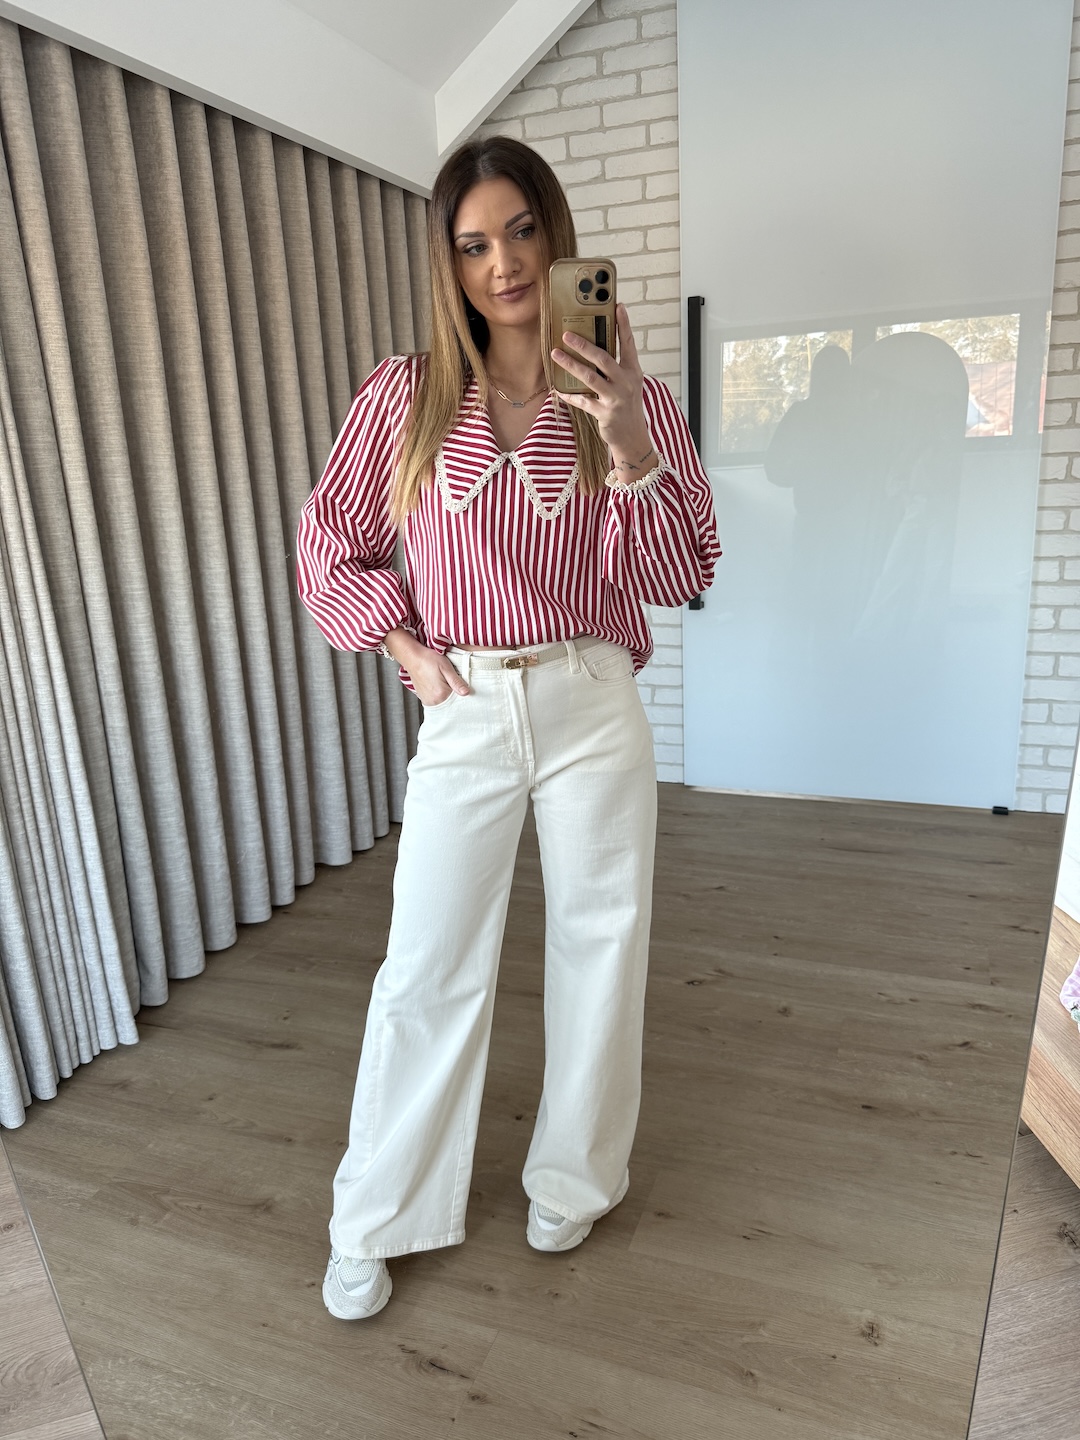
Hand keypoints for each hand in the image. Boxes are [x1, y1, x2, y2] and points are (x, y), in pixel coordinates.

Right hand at [383, 629, 470, 706]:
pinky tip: (439, 684)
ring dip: (448, 694)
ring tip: (444, 681)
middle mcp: (433, 701)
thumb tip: (466, 692)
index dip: (462, 691)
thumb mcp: (446, 667)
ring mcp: (428, 701)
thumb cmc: (428, 659)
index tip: (462, 683)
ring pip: (445, 702)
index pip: (459, 699)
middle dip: (455, 693)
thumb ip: (456, 682)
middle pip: (452, 702)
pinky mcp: (424, 699)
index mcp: (441, 694)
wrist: (413, 657)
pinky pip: (437, 701)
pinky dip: (440, 695)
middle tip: (451, 680)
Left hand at [551, 303, 655, 473]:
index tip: (617, 306)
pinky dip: (570, 395)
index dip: (623, 324)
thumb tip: (594, 348)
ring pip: (590, 377)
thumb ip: (615, 367)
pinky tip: (558, 390)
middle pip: (603, 358)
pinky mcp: (605, 413)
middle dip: (583, 345)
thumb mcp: (627, 383)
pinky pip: (583, 401)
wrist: (633, 437)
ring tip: (555, 353)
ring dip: (570, 364)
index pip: (628, 343)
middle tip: (566, 334)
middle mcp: (626, 382)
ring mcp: (616, 398)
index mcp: (633, 371)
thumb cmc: (627, 406)